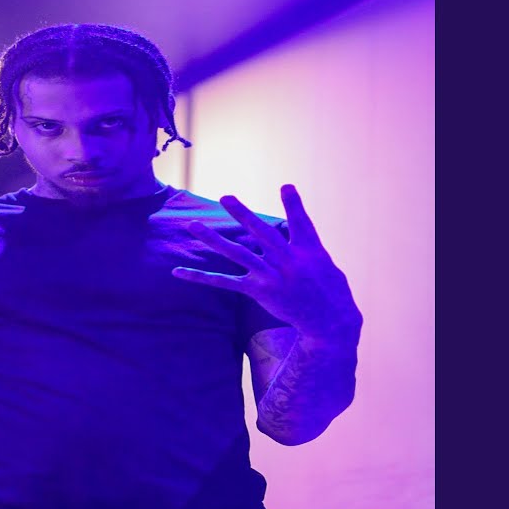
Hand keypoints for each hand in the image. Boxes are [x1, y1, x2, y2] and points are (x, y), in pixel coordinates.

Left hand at [171, 184, 361, 344]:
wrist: (329, 321)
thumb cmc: (329, 287)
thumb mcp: (322, 259)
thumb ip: (304, 236)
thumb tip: (292, 221)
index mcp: (308, 249)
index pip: (300, 223)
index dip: (293, 204)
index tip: (285, 186)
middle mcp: (289, 261)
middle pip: (263, 233)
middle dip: (244, 215)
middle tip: (226, 198)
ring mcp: (272, 276)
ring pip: (239, 254)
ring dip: (214, 239)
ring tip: (193, 225)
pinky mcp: (259, 291)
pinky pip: (225, 283)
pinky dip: (201, 277)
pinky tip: (179, 273)